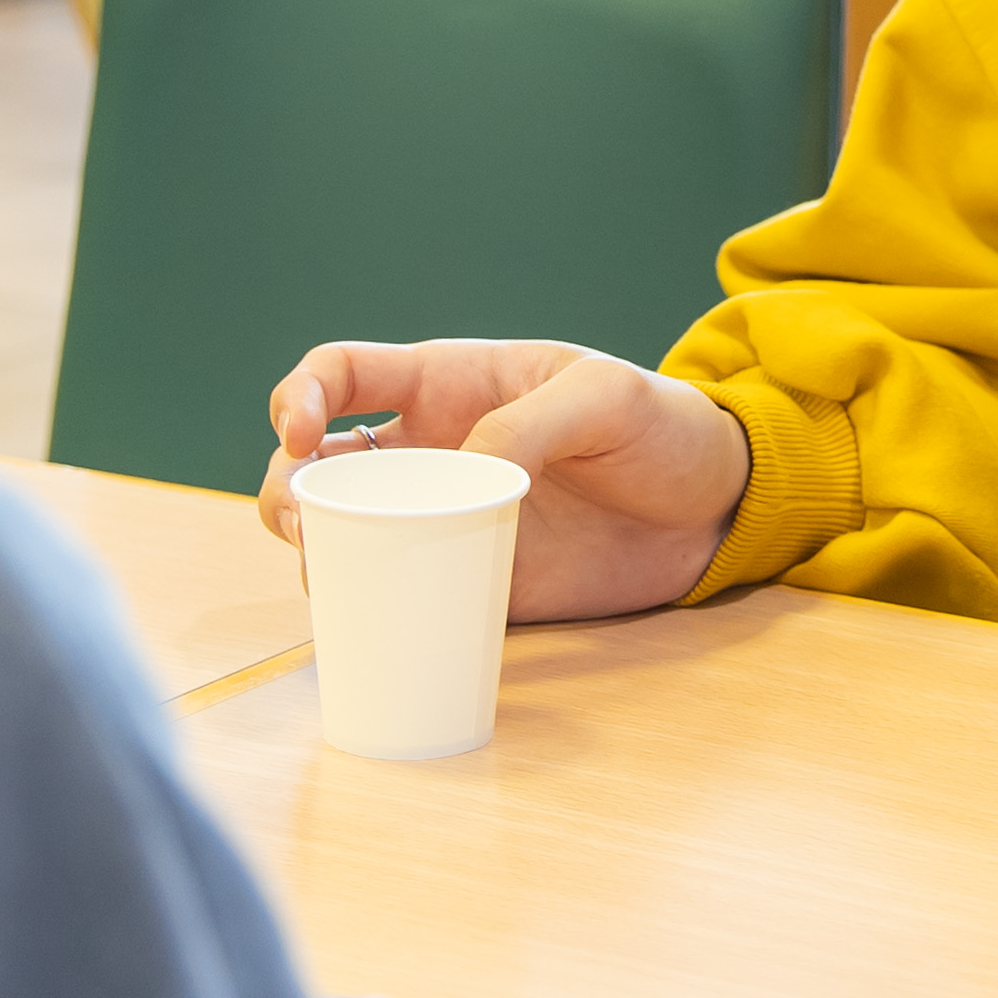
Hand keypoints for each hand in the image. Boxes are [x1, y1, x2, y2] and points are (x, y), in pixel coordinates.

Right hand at [259, 340, 750, 623]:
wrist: (715, 509)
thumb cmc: (661, 425)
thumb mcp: (605, 397)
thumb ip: (531, 421)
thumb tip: (463, 470)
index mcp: (447, 385)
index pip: (341, 375)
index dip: (299, 397)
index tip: (301, 432)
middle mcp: (428, 453)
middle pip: (315, 466)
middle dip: (283, 491)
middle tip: (302, 524)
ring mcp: (444, 521)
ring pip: (343, 536)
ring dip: (315, 555)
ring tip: (329, 573)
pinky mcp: (472, 582)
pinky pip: (399, 597)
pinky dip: (371, 611)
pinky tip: (373, 622)